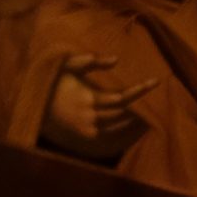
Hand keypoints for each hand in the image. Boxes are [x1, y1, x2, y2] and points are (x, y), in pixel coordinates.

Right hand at [37, 53, 155, 162]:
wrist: (36, 105)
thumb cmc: (54, 81)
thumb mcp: (67, 66)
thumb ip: (89, 61)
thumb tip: (116, 59)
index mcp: (88, 99)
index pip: (122, 98)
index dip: (139, 91)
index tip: (156, 82)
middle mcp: (91, 117)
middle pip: (124, 114)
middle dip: (142, 106)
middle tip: (160, 97)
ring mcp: (89, 129)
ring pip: (121, 125)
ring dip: (137, 118)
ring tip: (153, 108)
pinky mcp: (88, 136)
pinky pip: (113, 132)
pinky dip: (126, 127)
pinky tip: (137, 120)